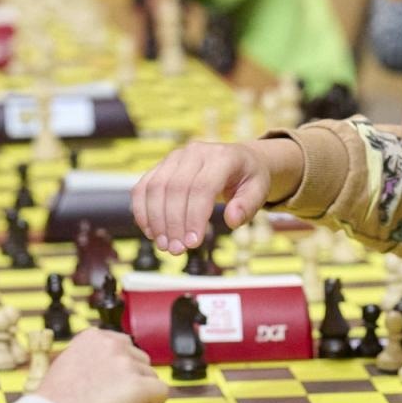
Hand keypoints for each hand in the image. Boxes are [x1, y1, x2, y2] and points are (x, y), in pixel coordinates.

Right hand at [36, 330, 167, 402]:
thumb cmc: (54, 402)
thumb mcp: (67, 364)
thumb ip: (91, 359)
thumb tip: (110, 368)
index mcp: (93, 336)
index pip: (122, 345)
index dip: (122, 366)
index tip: (114, 382)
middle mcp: (111, 344)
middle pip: (139, 359)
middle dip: (133, 378)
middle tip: (118, 399)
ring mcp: (126, 364)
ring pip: (150, 376)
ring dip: (142, 392)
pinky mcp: (137, 386)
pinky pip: (161, 392)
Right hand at [131, 141, 277, 252]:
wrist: (239, 159)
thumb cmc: (248, 178)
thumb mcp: (259, 190)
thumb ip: (248, 206)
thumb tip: (232, 220)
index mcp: (222, 157)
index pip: (202, 187)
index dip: (194, 217)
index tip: (193, 243)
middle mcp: (195, 152)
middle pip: (175, 188)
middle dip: (172, 223)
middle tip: (176, 250)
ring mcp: (175, 158)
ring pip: (155, 187)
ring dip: (155, 220)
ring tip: (164, 245)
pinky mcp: (161, 166)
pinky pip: (143, 187)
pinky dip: (142, 211)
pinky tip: (151, 232)